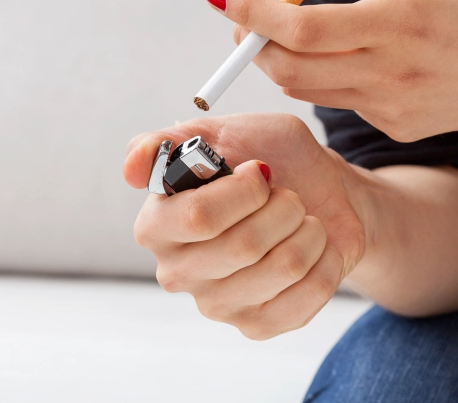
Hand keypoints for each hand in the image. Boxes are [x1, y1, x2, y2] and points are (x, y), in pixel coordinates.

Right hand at [123, 113, 365, 339]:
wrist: (320, 190)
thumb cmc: (267, 158)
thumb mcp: (221, 131)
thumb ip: (167, 141)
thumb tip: (132, 169)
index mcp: (158, 225)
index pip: (198, 217)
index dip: (244, 191)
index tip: (260, 171)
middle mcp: (178, 271)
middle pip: (245, 245)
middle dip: (284, 206)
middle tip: (287, 194)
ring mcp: (217, 305)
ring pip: (285, 266)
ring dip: (308, 229)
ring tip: (301, 218)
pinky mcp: (258, 326)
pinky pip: (310, 291)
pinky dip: (326, 256)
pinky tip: (314, 245)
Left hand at [207, 0, 457, 141]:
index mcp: (399, 23)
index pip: (299, 27)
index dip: (250, 12)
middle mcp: (390, 72)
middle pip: (289, 68)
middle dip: (254, 42)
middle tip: (246, 14)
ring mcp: (392, 108)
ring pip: (309, 89)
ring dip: (285, 59)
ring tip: (294, 27)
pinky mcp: (398, 128)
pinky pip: (344, 100)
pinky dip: (330, 75)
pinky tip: (359, 55)